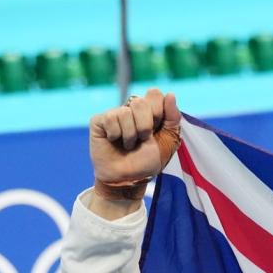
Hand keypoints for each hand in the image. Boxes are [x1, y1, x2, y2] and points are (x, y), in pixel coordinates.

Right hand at [89, 88, 181, 202]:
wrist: (128, 178)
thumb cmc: (148, 161)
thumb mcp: (168, 142)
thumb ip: (173, 119)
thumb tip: (171, 94)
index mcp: (150, 111)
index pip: (155, 94)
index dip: (158, 111)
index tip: (157, 128)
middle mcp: (131, 109)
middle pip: (141, 102)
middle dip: (145, 126)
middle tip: (143, 139)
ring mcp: (115, 113)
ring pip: (125, 112)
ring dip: (131, 135)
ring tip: (129, 145)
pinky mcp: (99, 120)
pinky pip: (111, 119)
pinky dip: (116, 135)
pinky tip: (114, 142)